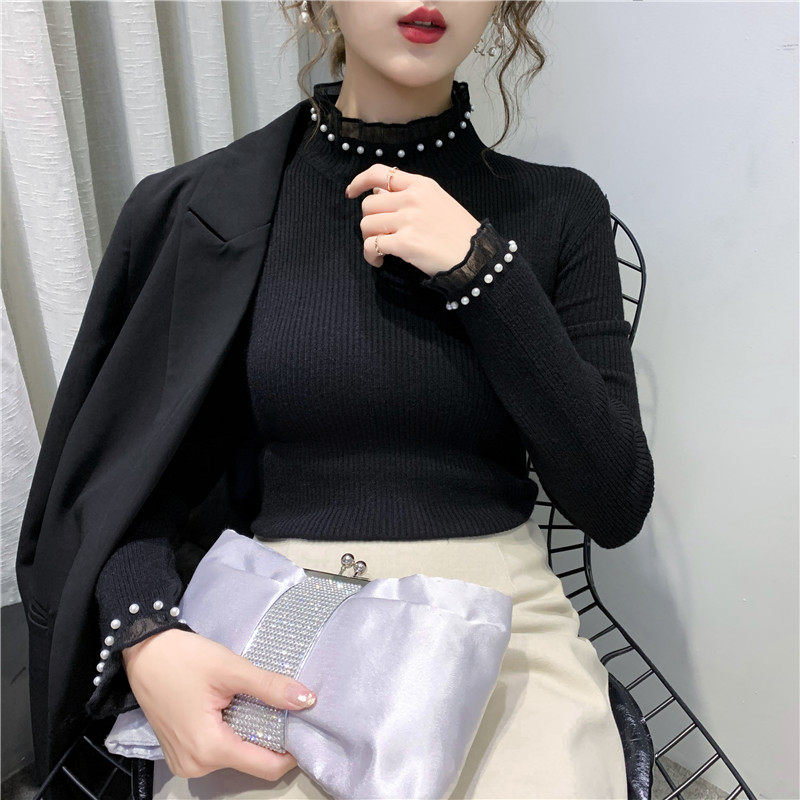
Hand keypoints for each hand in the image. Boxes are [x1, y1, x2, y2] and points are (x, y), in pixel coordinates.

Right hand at [122, 628, 315, 780]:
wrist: (144, 651)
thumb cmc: (183, 658)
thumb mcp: (231, 668)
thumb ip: (269, 687)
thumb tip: (306, 700)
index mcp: (209, 748)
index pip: (266, 767)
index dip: (291, 751)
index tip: (305, 727)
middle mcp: (196, 765)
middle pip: (251, 761)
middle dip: (270, 737)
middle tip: (280, 706)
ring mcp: (186, 761)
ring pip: (236, 755)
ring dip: (250, 732)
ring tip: (254, 702)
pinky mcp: (182, 752)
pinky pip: (218, 750)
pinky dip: (232, 732)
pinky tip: (234, 708)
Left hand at [344, 164, 480, 275]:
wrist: (475, 257)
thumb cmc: (458, 232)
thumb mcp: (437, 201)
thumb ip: (408, 195)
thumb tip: (376, 193)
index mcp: (420, 185)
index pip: (379, 173)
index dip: (359, 181)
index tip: (351, 193)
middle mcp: (412, 199)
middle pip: (368, 204)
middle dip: (369, 221)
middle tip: (379, 235)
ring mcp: (408, 220)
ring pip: (366, 224)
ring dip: (368, 239)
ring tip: (380, 250)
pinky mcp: (405, 243)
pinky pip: (371, 245)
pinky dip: (370, 255)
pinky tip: (379, 261)